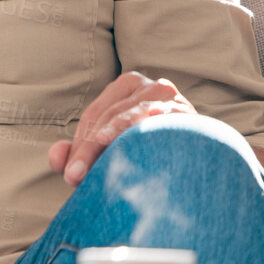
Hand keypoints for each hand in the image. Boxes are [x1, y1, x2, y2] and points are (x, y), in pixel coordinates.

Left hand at [49, 70, 195, 185]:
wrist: (207, 161)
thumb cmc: (153, 151)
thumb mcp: (113, 149)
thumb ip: (81, 152)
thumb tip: (56, 157)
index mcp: (127, 88)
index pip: (94, 115)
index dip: (79, 145)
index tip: (70, 174)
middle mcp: (150, 86)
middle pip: (109, 115)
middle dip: (89, 148)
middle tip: (76, 177)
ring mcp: (171, 98)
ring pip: (132, 116)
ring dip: (112, 138)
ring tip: (97, 156)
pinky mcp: (190, 115)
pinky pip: (162, 122)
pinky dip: (144, 131)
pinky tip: (134, 144)